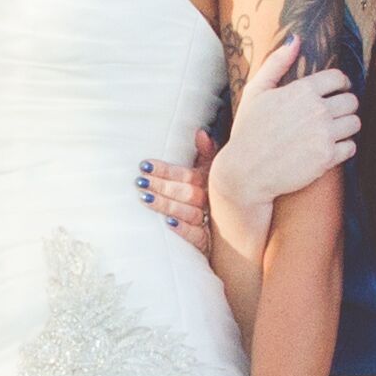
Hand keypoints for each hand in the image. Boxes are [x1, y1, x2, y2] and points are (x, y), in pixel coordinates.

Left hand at [140, 130, 217, 247]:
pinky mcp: (207, 242)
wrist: (234, 229)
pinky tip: (168, 224)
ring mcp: (210, 222)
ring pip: (189, 212)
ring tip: (145, 198)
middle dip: (162, 186)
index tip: (145, 165)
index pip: (187, 174)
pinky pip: (197, 236)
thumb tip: (200, 133)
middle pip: (186, 192)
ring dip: (167, 205)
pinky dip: (183, 229)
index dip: (166, 170)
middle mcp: (210, 201)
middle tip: (140, 182)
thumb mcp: (211, 171)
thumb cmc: (214, 195)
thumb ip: (207, 152)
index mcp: (209, 182)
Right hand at [207, 38, 358, 253]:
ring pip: (355, 123)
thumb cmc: (248, 130)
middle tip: (332, 115)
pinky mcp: (327, 158)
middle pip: (351, 101)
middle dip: (344, 106)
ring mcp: (324, 134)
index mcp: (302, 90)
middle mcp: (317, 110)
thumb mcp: (256, 91)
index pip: (339, 78)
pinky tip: (328, 148)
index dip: (340, 85)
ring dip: (346, 127)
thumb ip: (277, 63)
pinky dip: (343, 148)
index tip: (335, 92)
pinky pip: (351, 147)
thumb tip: (296, 39)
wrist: (245, 172)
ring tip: (331, 132)